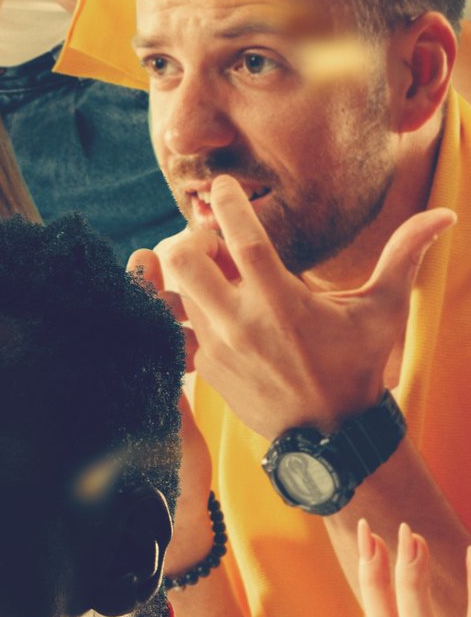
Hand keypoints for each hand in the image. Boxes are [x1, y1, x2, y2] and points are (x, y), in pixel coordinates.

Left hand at [153, 176, 453, 436]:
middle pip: (185, 260)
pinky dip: (180, 307)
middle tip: (210, 239)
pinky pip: (174, 326)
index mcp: (283, 302)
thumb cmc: (358, 364)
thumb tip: (445, 214)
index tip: (222, 184)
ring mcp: (217, 347)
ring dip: (183, 272)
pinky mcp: (204, 367)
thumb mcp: (384, 309)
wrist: (327, 432)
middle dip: (191, 238)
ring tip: (208, 269)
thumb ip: (404, 255)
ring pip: (173, 292)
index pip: (243, 240)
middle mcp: (242, 323)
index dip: (229, 205)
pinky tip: (202, 302)